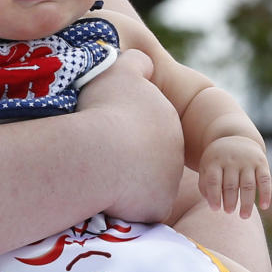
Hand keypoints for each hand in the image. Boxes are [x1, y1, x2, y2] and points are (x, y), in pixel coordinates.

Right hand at [77, 49, 184, 222]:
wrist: (100, 152)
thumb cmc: (105, 109)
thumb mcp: (118, 70)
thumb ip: (136, 62)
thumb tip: (144, 63)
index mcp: (166, 118)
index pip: (146, 127)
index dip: (122, 129)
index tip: (102, 131)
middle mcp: (174, 150)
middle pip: (148, 157)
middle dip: (127, 158)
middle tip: (97, 156)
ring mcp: (168, 181)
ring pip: (144, 184)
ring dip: (123, 183)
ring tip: (96, 177)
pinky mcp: (158, 206)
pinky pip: (139, 210)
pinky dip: (122, 206)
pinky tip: (101, 196)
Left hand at [199, 135, 271, 218]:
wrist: (236, 138)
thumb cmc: (217, 161)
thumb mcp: (207, 167)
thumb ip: (205, 184)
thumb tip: (211, 204)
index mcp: (215, 161)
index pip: (213, 181)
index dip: (214, 196)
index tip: (215, 209)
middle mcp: (232, 160)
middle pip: (231, 184)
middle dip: (230, 201)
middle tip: (229, 212)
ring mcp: (248, 161)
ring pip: (248, 185)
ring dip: (247, 202)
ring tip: (244, 216)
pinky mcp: (262, 163)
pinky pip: (265, 180)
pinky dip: (266, 194)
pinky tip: (264, 207)